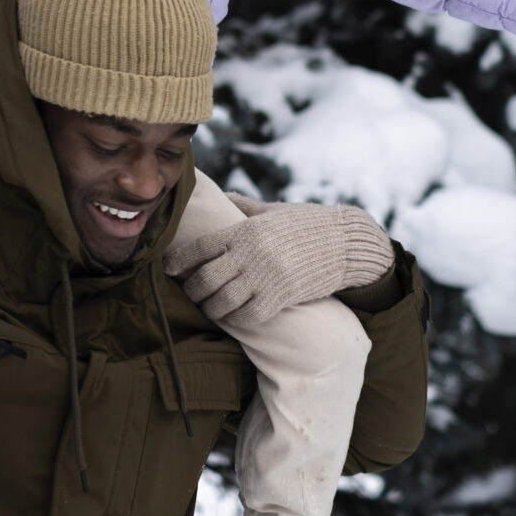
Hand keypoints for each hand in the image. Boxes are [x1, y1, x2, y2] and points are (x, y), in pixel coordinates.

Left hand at [165, 197, 394, 328]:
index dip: (179, 262)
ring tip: (209, 306)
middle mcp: (251, 255)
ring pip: (221, 303)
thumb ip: (243, 206)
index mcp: (244, 231)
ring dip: (210, 308)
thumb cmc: (306, 223)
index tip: (169, 269)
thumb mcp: (271, 210)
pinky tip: (233, 314)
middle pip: (204, 280)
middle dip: (192, 290)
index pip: (199, 249)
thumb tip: (220, 196)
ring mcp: (265, 278)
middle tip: (191, 292)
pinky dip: (234, 319)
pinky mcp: (281, 297)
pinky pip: (246, 316)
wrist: (345, 241)